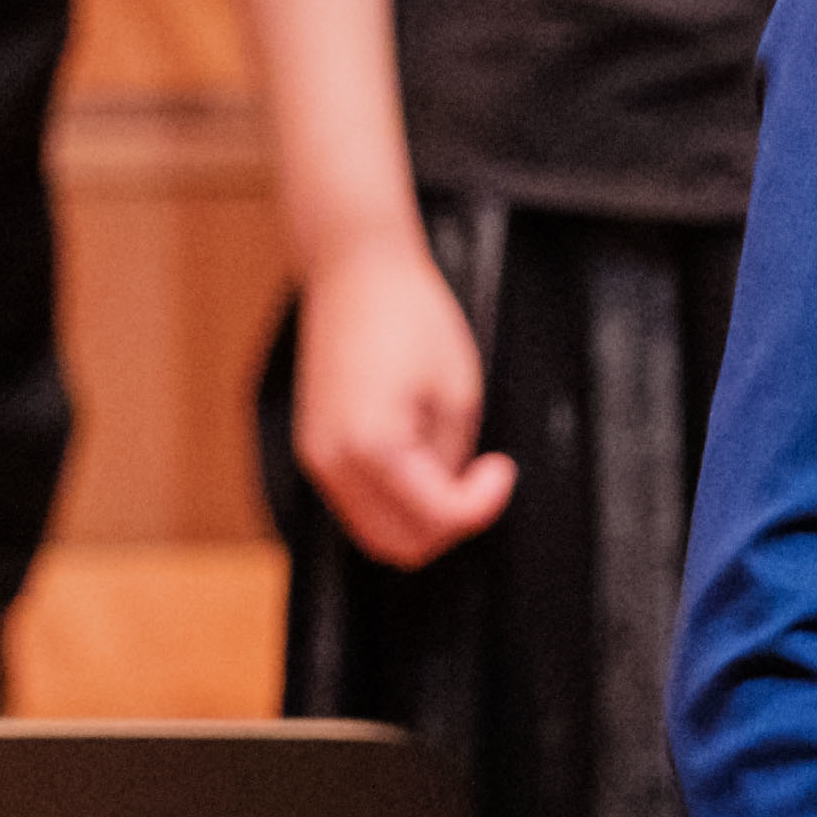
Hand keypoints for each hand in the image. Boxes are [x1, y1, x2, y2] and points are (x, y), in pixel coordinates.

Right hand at [291, 233, 515, 568]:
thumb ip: (454, 459)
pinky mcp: (315, 448)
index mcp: (373, 447)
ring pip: (374, 531)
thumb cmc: (409, 316)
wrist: (355, 272)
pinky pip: (357, 504)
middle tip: (481, 481)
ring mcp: (317, 458)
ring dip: (421, 516)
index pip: (436, 519)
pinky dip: (395, 500)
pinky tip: (422, 460)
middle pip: (398, 545)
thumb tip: (452, 496)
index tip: (502, 470)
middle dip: (450, 523)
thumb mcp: (457, 391)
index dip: (482, 504)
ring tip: (453, 465)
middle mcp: (333, 463)